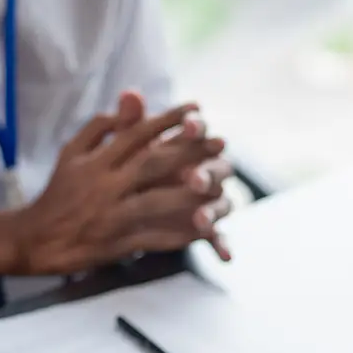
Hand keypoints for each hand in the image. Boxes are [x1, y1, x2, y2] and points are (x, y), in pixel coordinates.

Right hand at [13, 92, 232, 271]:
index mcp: (94, 161)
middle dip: (189, 151)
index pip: (137, 134)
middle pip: (152, 163)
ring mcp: (110, 215)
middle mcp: (103, 185)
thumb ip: (99, 128)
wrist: (33, 240)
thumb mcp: (70, 154)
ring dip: (189, 195)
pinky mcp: (115, 244)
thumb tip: (127, 103)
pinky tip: (204, 230)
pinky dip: (178, 235)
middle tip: (220, 142)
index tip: (197, 110)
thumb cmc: (57, 194)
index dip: (168, 120)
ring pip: (155, 202)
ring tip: (217, 186)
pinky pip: (152, 238)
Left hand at [127, 113, 236, 261]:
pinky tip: (225, 258)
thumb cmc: (133, 167)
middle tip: (192, 178)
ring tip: (200, 220)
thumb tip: (128, 94)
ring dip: (213, 210)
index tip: (189, 122)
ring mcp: (209, 200)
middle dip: (206, 172)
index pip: (199, 132)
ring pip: (221, 203)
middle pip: (218, 169)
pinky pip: (218, 237)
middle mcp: (206, 171)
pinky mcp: (206, 227)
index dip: (196, 127)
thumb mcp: (128, 148)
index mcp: (190, 146)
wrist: (127, 202)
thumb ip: (131, 124)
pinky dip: (222, 246)